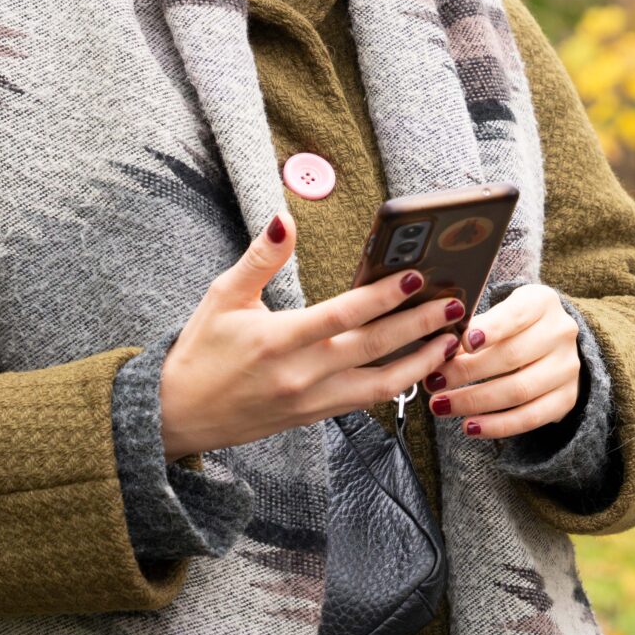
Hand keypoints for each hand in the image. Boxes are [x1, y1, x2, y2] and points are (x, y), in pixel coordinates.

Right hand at [159, 208, 460, 458]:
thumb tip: (286, 217)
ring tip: (452, 338)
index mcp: (277, 341)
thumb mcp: (222, 297)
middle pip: (372, 348)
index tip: (415, 276)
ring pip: (380, 383)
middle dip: (418, 326)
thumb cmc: (201, 352)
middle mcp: (300, 374)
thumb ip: (261, 258)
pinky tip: (421, 365)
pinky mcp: (315, 416)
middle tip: (455, 303)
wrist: (179, 416)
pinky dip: (398, 384)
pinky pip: (366, 401)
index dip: (382, 297)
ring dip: (420, 361)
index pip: (341, 315)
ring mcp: (311, 400)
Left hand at [424, 282, 580, 438]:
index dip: (490, 329)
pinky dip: (497, 426)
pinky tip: (470, 427)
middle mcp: (561, 332)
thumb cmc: (513, 325)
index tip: (462, 343)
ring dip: (474, 401)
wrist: (552, 346)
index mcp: (542, 302)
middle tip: (433, 382)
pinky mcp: (567, 398)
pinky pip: (530, 418)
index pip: (516, 315)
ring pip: (518, 390)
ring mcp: (567, 367)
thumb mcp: (499, 312)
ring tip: (441, 406)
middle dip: (466, 372)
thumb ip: (474, 326)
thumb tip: (438, 348)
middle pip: (511, 356)